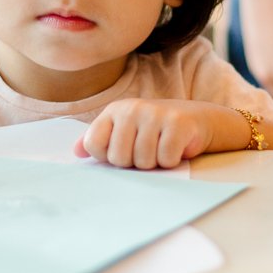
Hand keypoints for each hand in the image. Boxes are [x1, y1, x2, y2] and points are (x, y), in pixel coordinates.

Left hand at [74, 99, 214, 169]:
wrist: (196, 120)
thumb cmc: (156, 131)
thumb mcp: (125, 131)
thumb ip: (100, 140)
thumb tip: (76, 152)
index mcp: (115, 111)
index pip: (93, 144)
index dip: (107, 157)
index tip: (122, 152)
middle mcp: (132, 108)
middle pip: (118, 158)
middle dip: (134, 163)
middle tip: (147, 151)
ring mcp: (155, 114)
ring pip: (143, 161)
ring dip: (155, 163)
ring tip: (162, 148)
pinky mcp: (177, 123)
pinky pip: (165, 159)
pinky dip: (171, 161)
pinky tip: (176, 148)